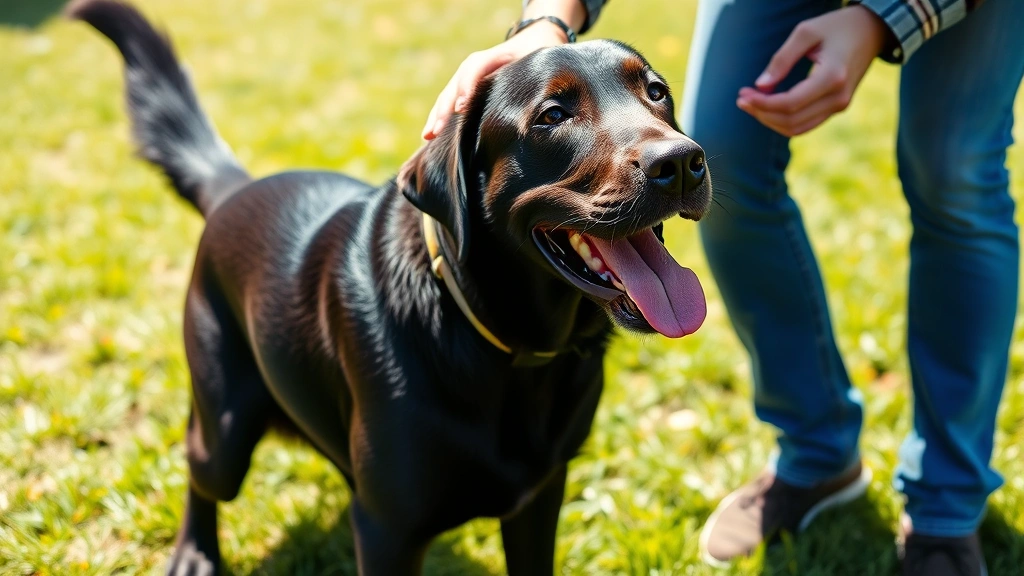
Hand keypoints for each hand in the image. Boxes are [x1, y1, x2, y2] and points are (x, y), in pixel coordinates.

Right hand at [421, 22, 568, 139]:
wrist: (533, 43)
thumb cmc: (538, 58)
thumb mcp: (540, 65)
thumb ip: (536, 81)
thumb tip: (538, 113)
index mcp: (495, 56)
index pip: (474, 67)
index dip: (466, 86)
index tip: (462, 107)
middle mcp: (476, 65)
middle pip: (455, 84)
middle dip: (444, 108)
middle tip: (436, 131)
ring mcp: (469, 77)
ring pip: (448, 94)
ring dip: (437, 115)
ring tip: (427, 136)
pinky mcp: (467, 89)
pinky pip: (450, 102)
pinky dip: (441, 117)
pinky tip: (432, 137)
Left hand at [736, 5, 888, 136]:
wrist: (871, 31)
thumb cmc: (837, 26)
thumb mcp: (806, 32)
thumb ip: (782, 59)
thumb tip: (761, 85)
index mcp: (833, 77)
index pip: (790, 103)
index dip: (762, 103)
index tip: (742, 93)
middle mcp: (839, 97)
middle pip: (791, 120)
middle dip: (761, 113)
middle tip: (741, 98)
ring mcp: (840, 105)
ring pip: (797, 128)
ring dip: (770, 120)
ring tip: (750, 104)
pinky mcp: (837, 108)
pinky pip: (805, 124)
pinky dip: (783, 120)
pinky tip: (767, 107)